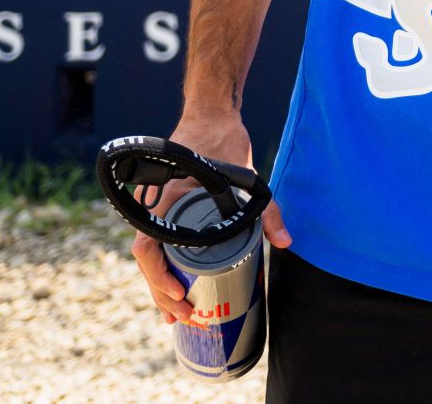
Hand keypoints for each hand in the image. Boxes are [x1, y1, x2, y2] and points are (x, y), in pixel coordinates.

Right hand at [129, 111, 290, 325]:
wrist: (210, 113)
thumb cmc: (225, 143)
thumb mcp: (250, 177)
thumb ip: (268, 210)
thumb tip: (285, 243)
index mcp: (168, 199)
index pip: (148, 249)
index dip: (159, 279)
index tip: (182, 296)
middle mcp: (153, 206)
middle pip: (146, 261)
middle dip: (163, 295)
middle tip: (188, 318)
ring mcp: (153, 207)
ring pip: (148, 255)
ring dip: (159, 286)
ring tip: (179, 315)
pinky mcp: (160, 208)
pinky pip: (154, 242)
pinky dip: (161, 268)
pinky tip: (174, 290)